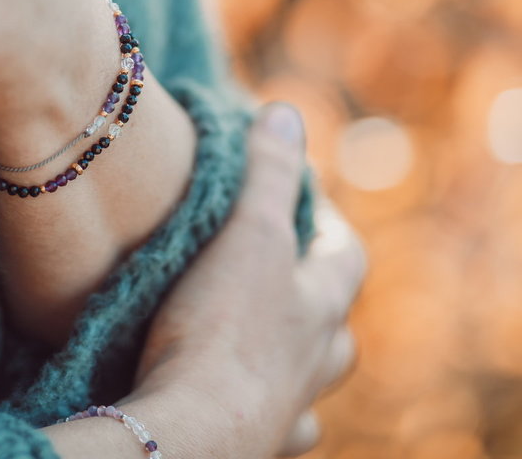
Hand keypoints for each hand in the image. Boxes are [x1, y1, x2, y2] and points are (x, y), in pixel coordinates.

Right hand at [115, 104, 364, 457]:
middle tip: (272, 265)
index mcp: (320, 303)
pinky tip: (240, 392)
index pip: (344, 251)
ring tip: (259, 332)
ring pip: (309, 374)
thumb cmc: (221, 329)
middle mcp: (316, 356)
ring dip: (293, 351)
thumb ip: (266, 172)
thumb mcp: (247, 233)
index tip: (294, 198)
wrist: (194, 428)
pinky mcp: (258, 438)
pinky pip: (278, 419)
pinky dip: (264, 401)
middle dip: (311, 290)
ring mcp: (291, 402)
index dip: (323, 219)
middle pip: (332, 317)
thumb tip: (284, 113)